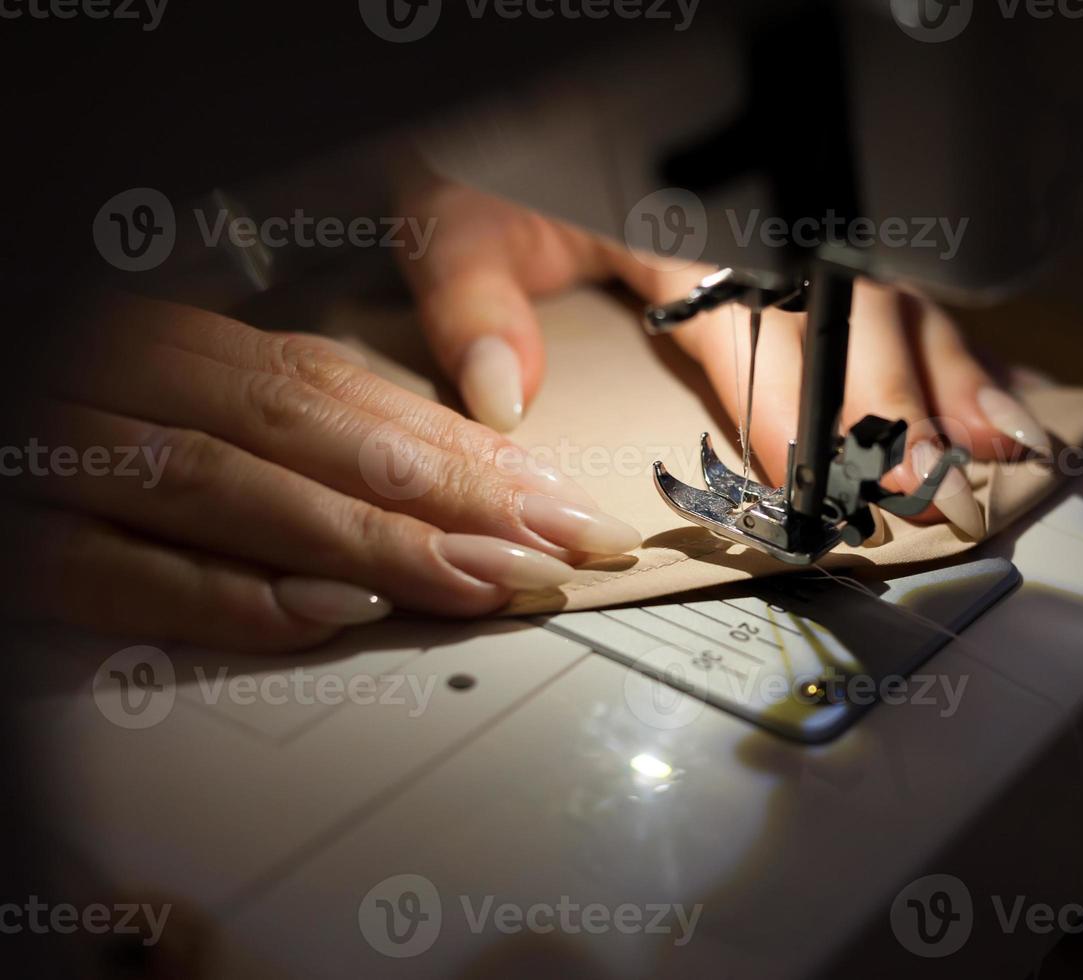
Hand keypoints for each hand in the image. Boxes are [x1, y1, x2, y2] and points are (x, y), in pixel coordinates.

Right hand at [0, 295, 639, 652]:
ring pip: (233, 489)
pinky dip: (226, 594)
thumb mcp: (185, 386)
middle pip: (310, 430)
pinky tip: (327, 615)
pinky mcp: (17, 533)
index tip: (566, 506)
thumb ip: (294, 419)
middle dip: (448, 496)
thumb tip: (446, 481)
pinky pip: (119, 570)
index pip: (348, 391)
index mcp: (181, 340)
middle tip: (554, 549)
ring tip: (478, 580)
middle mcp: (127, 375)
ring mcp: (69, 450)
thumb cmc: (88, 411)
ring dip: (368, 542)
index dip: (465, 451)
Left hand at [399, 180, 1052, 536]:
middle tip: (918, 486)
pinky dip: (950, 349)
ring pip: (893, 296)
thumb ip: (473, 301)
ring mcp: (795, 221)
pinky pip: (899, 291)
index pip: (748, 318)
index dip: (788, 401)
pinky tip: (988, 395)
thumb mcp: (457, 214)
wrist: (519, 91)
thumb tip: (501, 397)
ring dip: (944, 374)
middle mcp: (751, 216)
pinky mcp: (811, 235)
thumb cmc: (493, 155)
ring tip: (987, 445)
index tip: (820, 475)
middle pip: (844, 310)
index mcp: (672, 214)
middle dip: (889, 403)